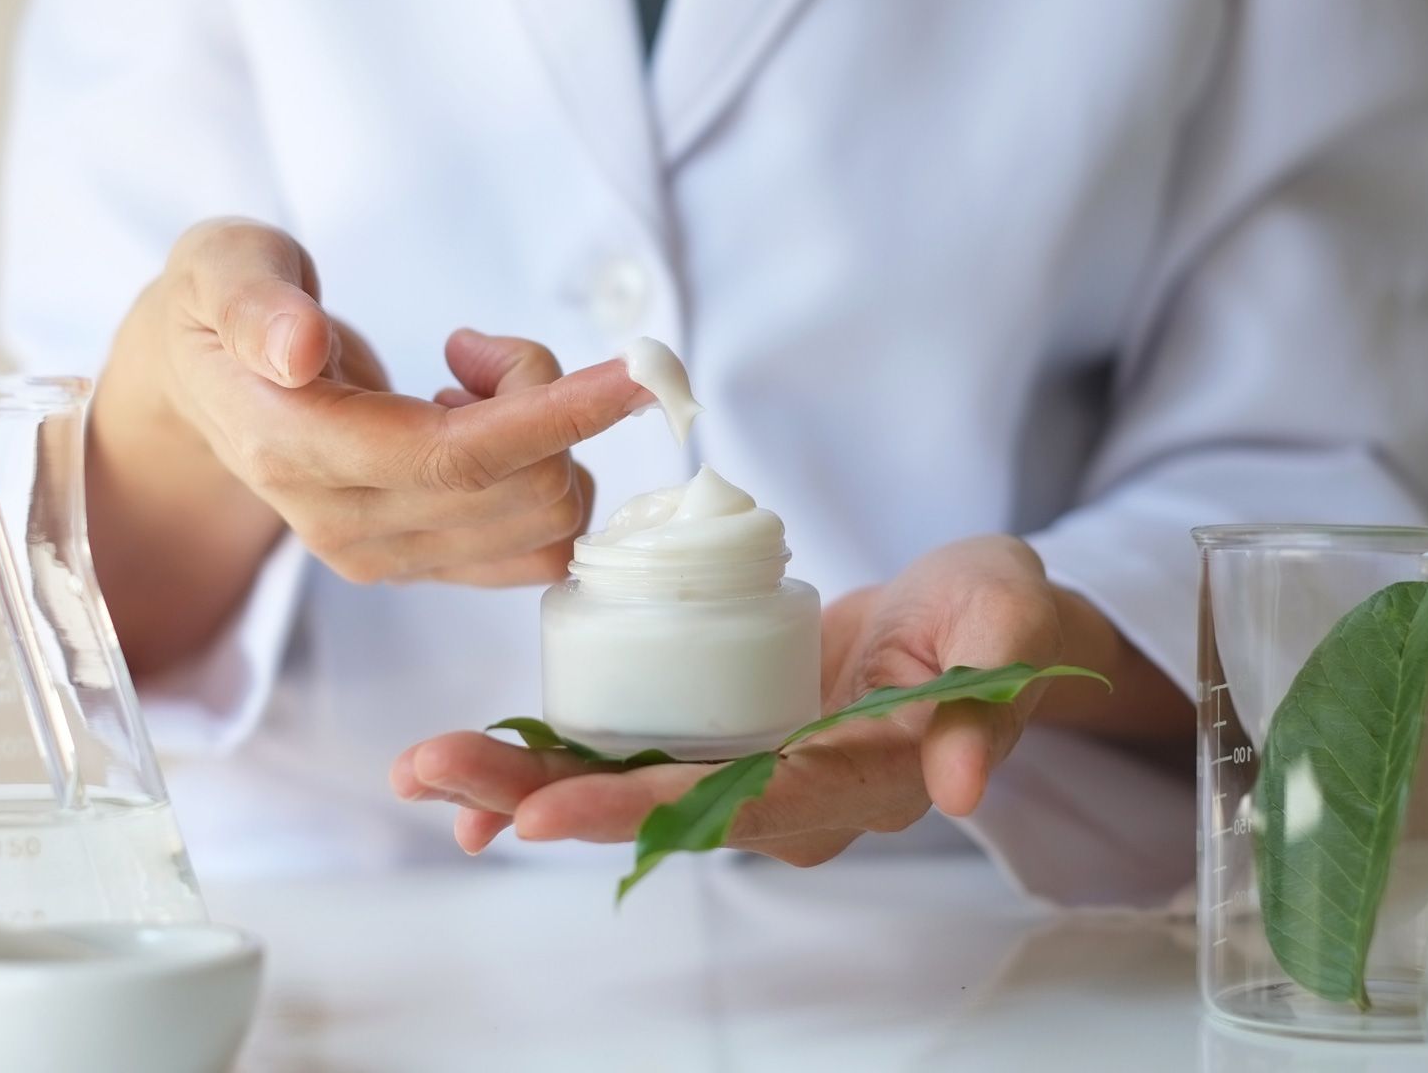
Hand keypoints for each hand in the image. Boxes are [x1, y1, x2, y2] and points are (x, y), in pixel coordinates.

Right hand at [89, 219, 645, 670]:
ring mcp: (385, 557)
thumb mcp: (218, 267)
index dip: (553, 415)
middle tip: (478, 348)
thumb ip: (254, 301)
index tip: (638, 372)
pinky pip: (538, 548)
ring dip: (549, 440)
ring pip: (546, 523)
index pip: (452, 456)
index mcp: (294, 451)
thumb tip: (298, 351)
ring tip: (472, 383)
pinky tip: (484, 428)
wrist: (202, 385)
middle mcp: (344, 526)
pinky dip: (546, 477)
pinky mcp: (421, 564)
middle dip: (546, 400)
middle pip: (522, 492)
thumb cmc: (222, 310)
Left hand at [391, 536, 1081, 865]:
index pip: (734, 809)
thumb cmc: (992, 615)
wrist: (972, 620)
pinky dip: (548, 764)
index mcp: (851, 783)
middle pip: (649, 813)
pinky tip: (473, 766)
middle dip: (536, 799)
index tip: (544, 810)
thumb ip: (984, 697)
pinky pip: (623, 760)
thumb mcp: (1005, 623)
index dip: (637, 811)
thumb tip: (960, 786)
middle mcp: (786, 799)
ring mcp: (746, 772)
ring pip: (621, 791)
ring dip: (519, 785)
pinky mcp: (717, 737)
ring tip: (422, 770)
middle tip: (433, 774)